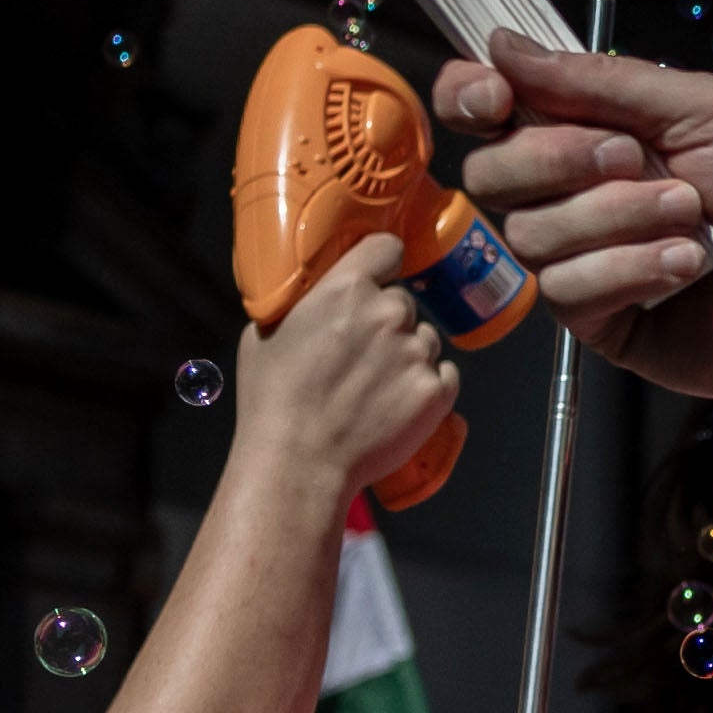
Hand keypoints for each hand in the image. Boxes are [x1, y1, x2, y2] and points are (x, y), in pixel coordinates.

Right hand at [226, 256, 461, 499]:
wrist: (299, 463)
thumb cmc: (274, 402)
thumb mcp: (267, 334)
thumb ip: (303, 304)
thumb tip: (315, 296)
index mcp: (346, 289)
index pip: (386, 249)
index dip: (382, 263)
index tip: (378, 277)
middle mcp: (389, 313)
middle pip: (403, 303)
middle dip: (387, 323)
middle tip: (361, 356)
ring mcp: (417, 353)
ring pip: (425, 340)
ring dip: (408, 356)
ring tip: (374, 389)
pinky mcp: (436, 392)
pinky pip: (445, 375)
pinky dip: (428, 387)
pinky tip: (397, 404)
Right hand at [434, 35, 712, 408]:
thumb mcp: (704, 108)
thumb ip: (601, 80)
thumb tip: (501, 45)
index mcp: (592, 126)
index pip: (488, 106)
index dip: (470, 95)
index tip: (495, 94)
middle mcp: (574, 192)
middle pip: (492, 171)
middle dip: (559, 157)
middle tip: (633, 156)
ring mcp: (583, 259)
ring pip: (531, 234)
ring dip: (618, 216)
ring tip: (693, 216)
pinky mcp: (601, 322)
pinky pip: (567, 290)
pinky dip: (631, 267)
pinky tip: (687, 265)